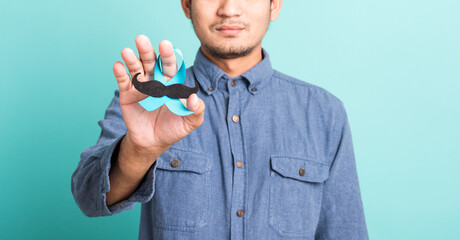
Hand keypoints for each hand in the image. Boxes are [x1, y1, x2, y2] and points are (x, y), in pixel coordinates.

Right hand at [112, 35, 205, 155]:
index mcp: (172, 83)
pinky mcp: (127, 94)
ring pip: (136, 68)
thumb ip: (196, 110)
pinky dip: (120, 73)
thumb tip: (194, 98)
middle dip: (147, 51)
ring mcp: (141, 86)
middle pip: (151, 62)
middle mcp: (156, 80)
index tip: (165, 45)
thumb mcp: (190, 122)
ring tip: (127, 51)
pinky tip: (118, 66)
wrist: (153, 142)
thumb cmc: (173, 129)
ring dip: (131, 59)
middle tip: (142, 39)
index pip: (171, 66)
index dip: (168, 56)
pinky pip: (124, 81)